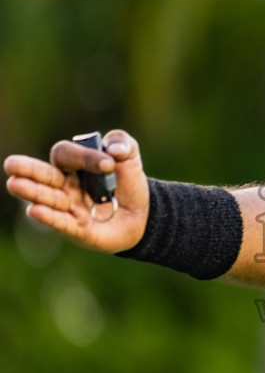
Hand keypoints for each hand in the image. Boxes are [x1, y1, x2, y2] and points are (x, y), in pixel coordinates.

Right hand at [4, 129, 149, 253]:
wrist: (143, 214)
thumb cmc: (128, 183)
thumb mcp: (129, 156)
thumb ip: (122, 142)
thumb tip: (114, 150)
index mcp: (74, 165)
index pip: (66, 155)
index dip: (84, 157)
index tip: (109, 164)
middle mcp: (66, 186)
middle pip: (45, 176)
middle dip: (28, 170)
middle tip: (11, 164)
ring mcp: (69, 208)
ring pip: (48, 199)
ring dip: (33, 192)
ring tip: (15, 184)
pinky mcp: (77, 229)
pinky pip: (61, 223)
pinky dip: (49, 217)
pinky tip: (34, 210)